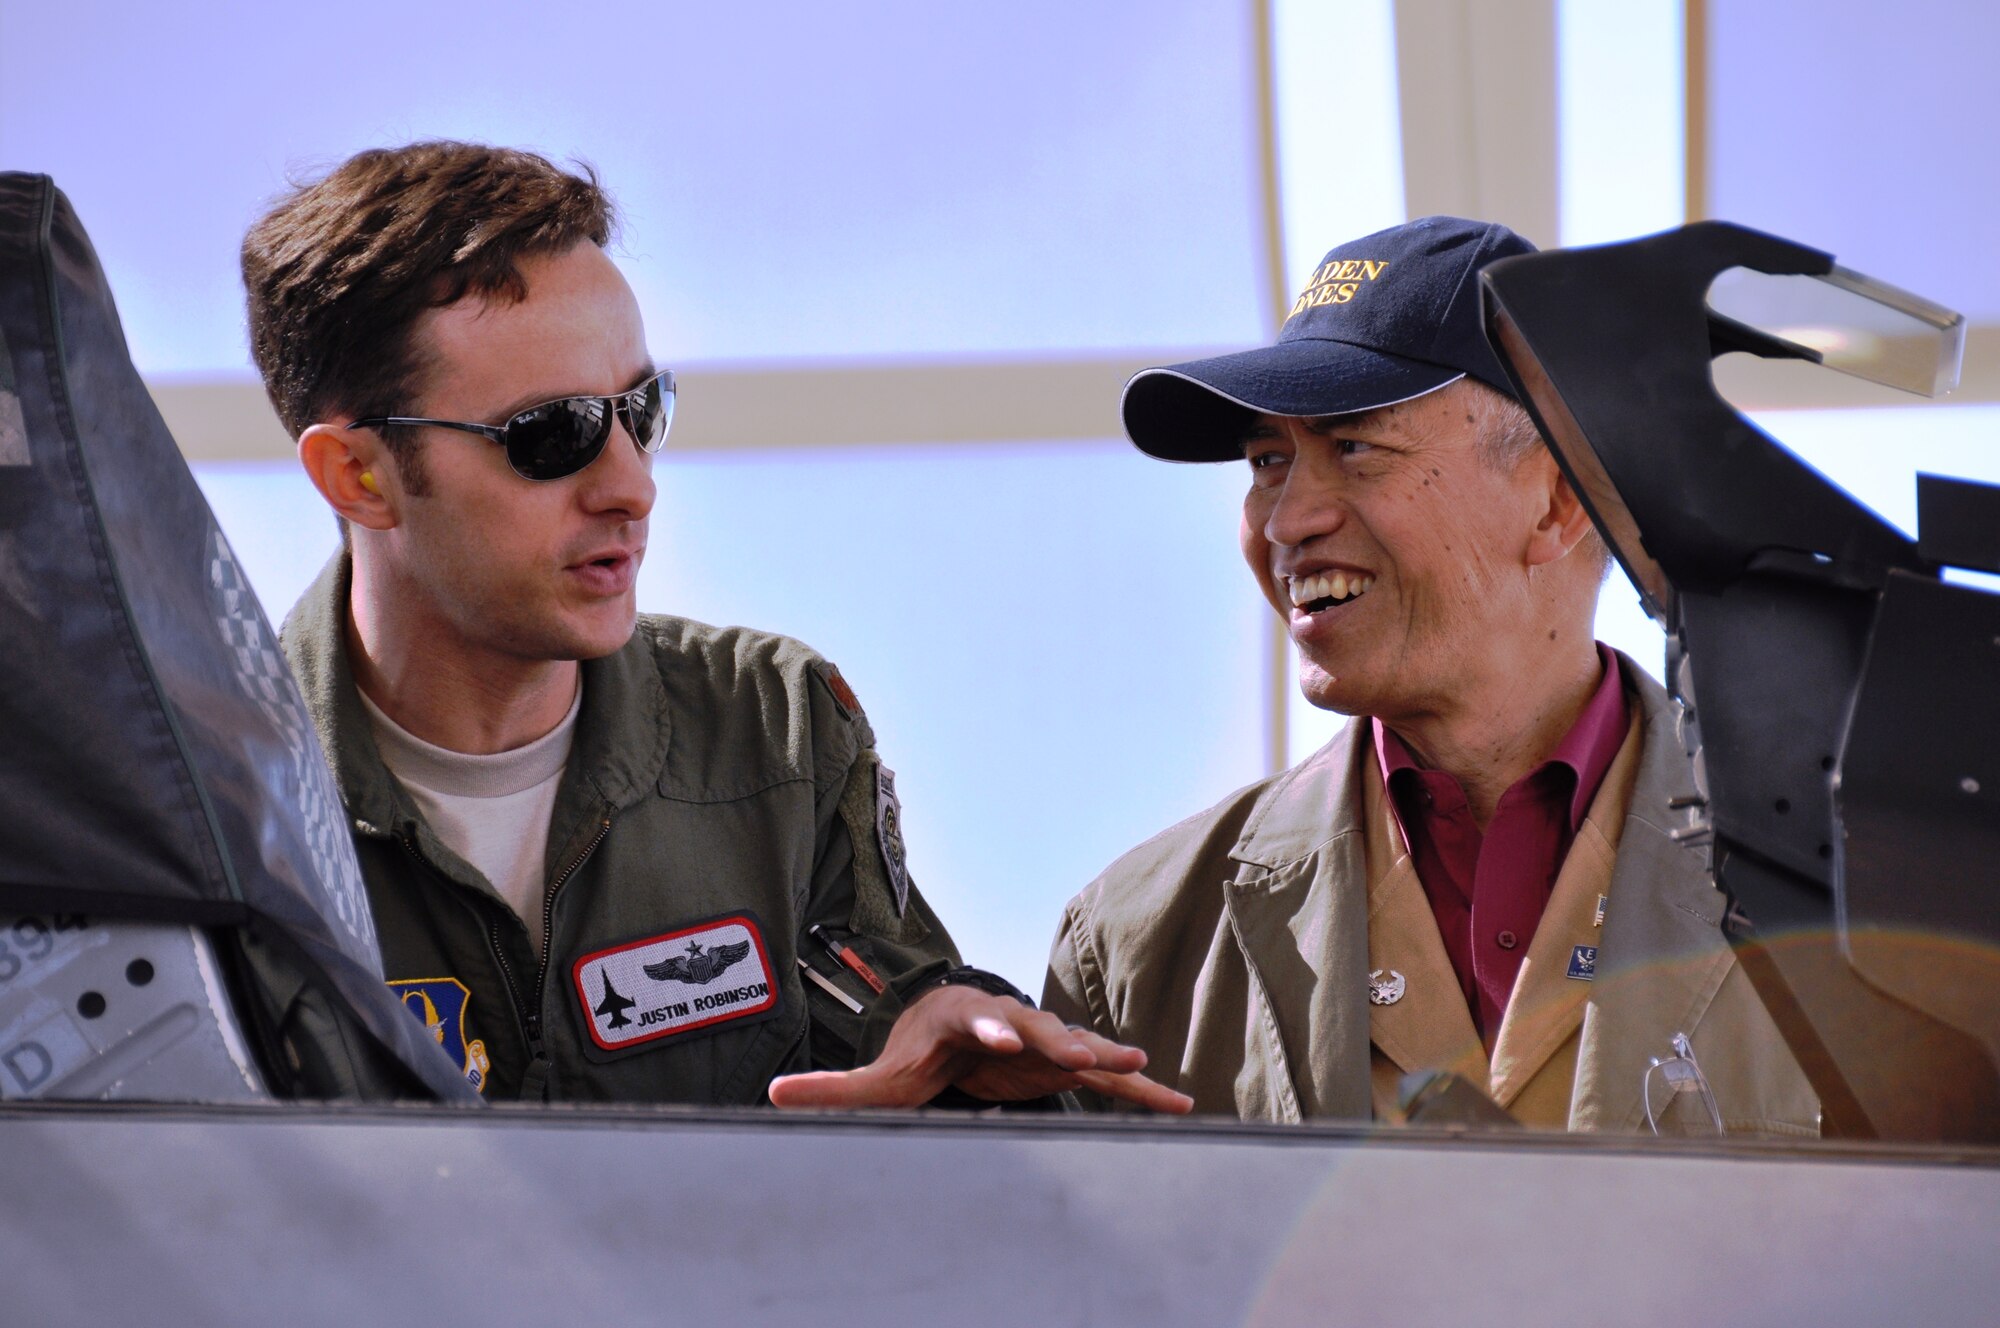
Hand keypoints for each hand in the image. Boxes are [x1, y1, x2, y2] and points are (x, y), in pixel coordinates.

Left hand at [766, 984, 1192, 1113]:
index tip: (998, 1032)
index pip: (975, 1021)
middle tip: (1080, 1051)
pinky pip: (1106, 1078)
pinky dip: (1139, 1090)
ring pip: (1076, 1048)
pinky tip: (1178, 1105)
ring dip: (1105, 1057)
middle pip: (1034, 1028)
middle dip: (1056, 1038)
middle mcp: (1008, 1021)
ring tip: (1138, 1067)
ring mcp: (1040, 1042)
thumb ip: (829, 1088)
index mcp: (962, 1019)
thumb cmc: (916, 1051)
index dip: (986, 1027)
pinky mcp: (1064, 1065)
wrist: (953, 1027)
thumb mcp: (875, 1074)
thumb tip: (773, 1093)